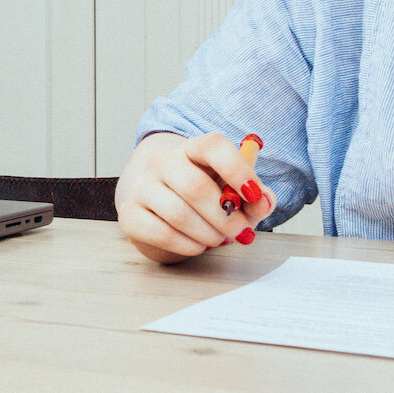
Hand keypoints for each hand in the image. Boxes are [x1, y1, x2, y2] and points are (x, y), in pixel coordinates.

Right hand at [116, 132, 276, 263]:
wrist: (164, 210)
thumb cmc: (207, 200)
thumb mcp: (237, 195)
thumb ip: (257, 198)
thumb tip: (263, 202)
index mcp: (193, 149)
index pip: (212, 146)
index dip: (236, 169)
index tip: (254, 194)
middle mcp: (162, 162)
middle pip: (195, 186)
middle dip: (226, 218)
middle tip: (241, 233)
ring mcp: (142, 187)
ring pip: (179, 214)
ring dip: (208, 235)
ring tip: (218, 239)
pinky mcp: (130, 214)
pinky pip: (162, 234)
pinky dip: (188, 246)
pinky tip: (197, 245)